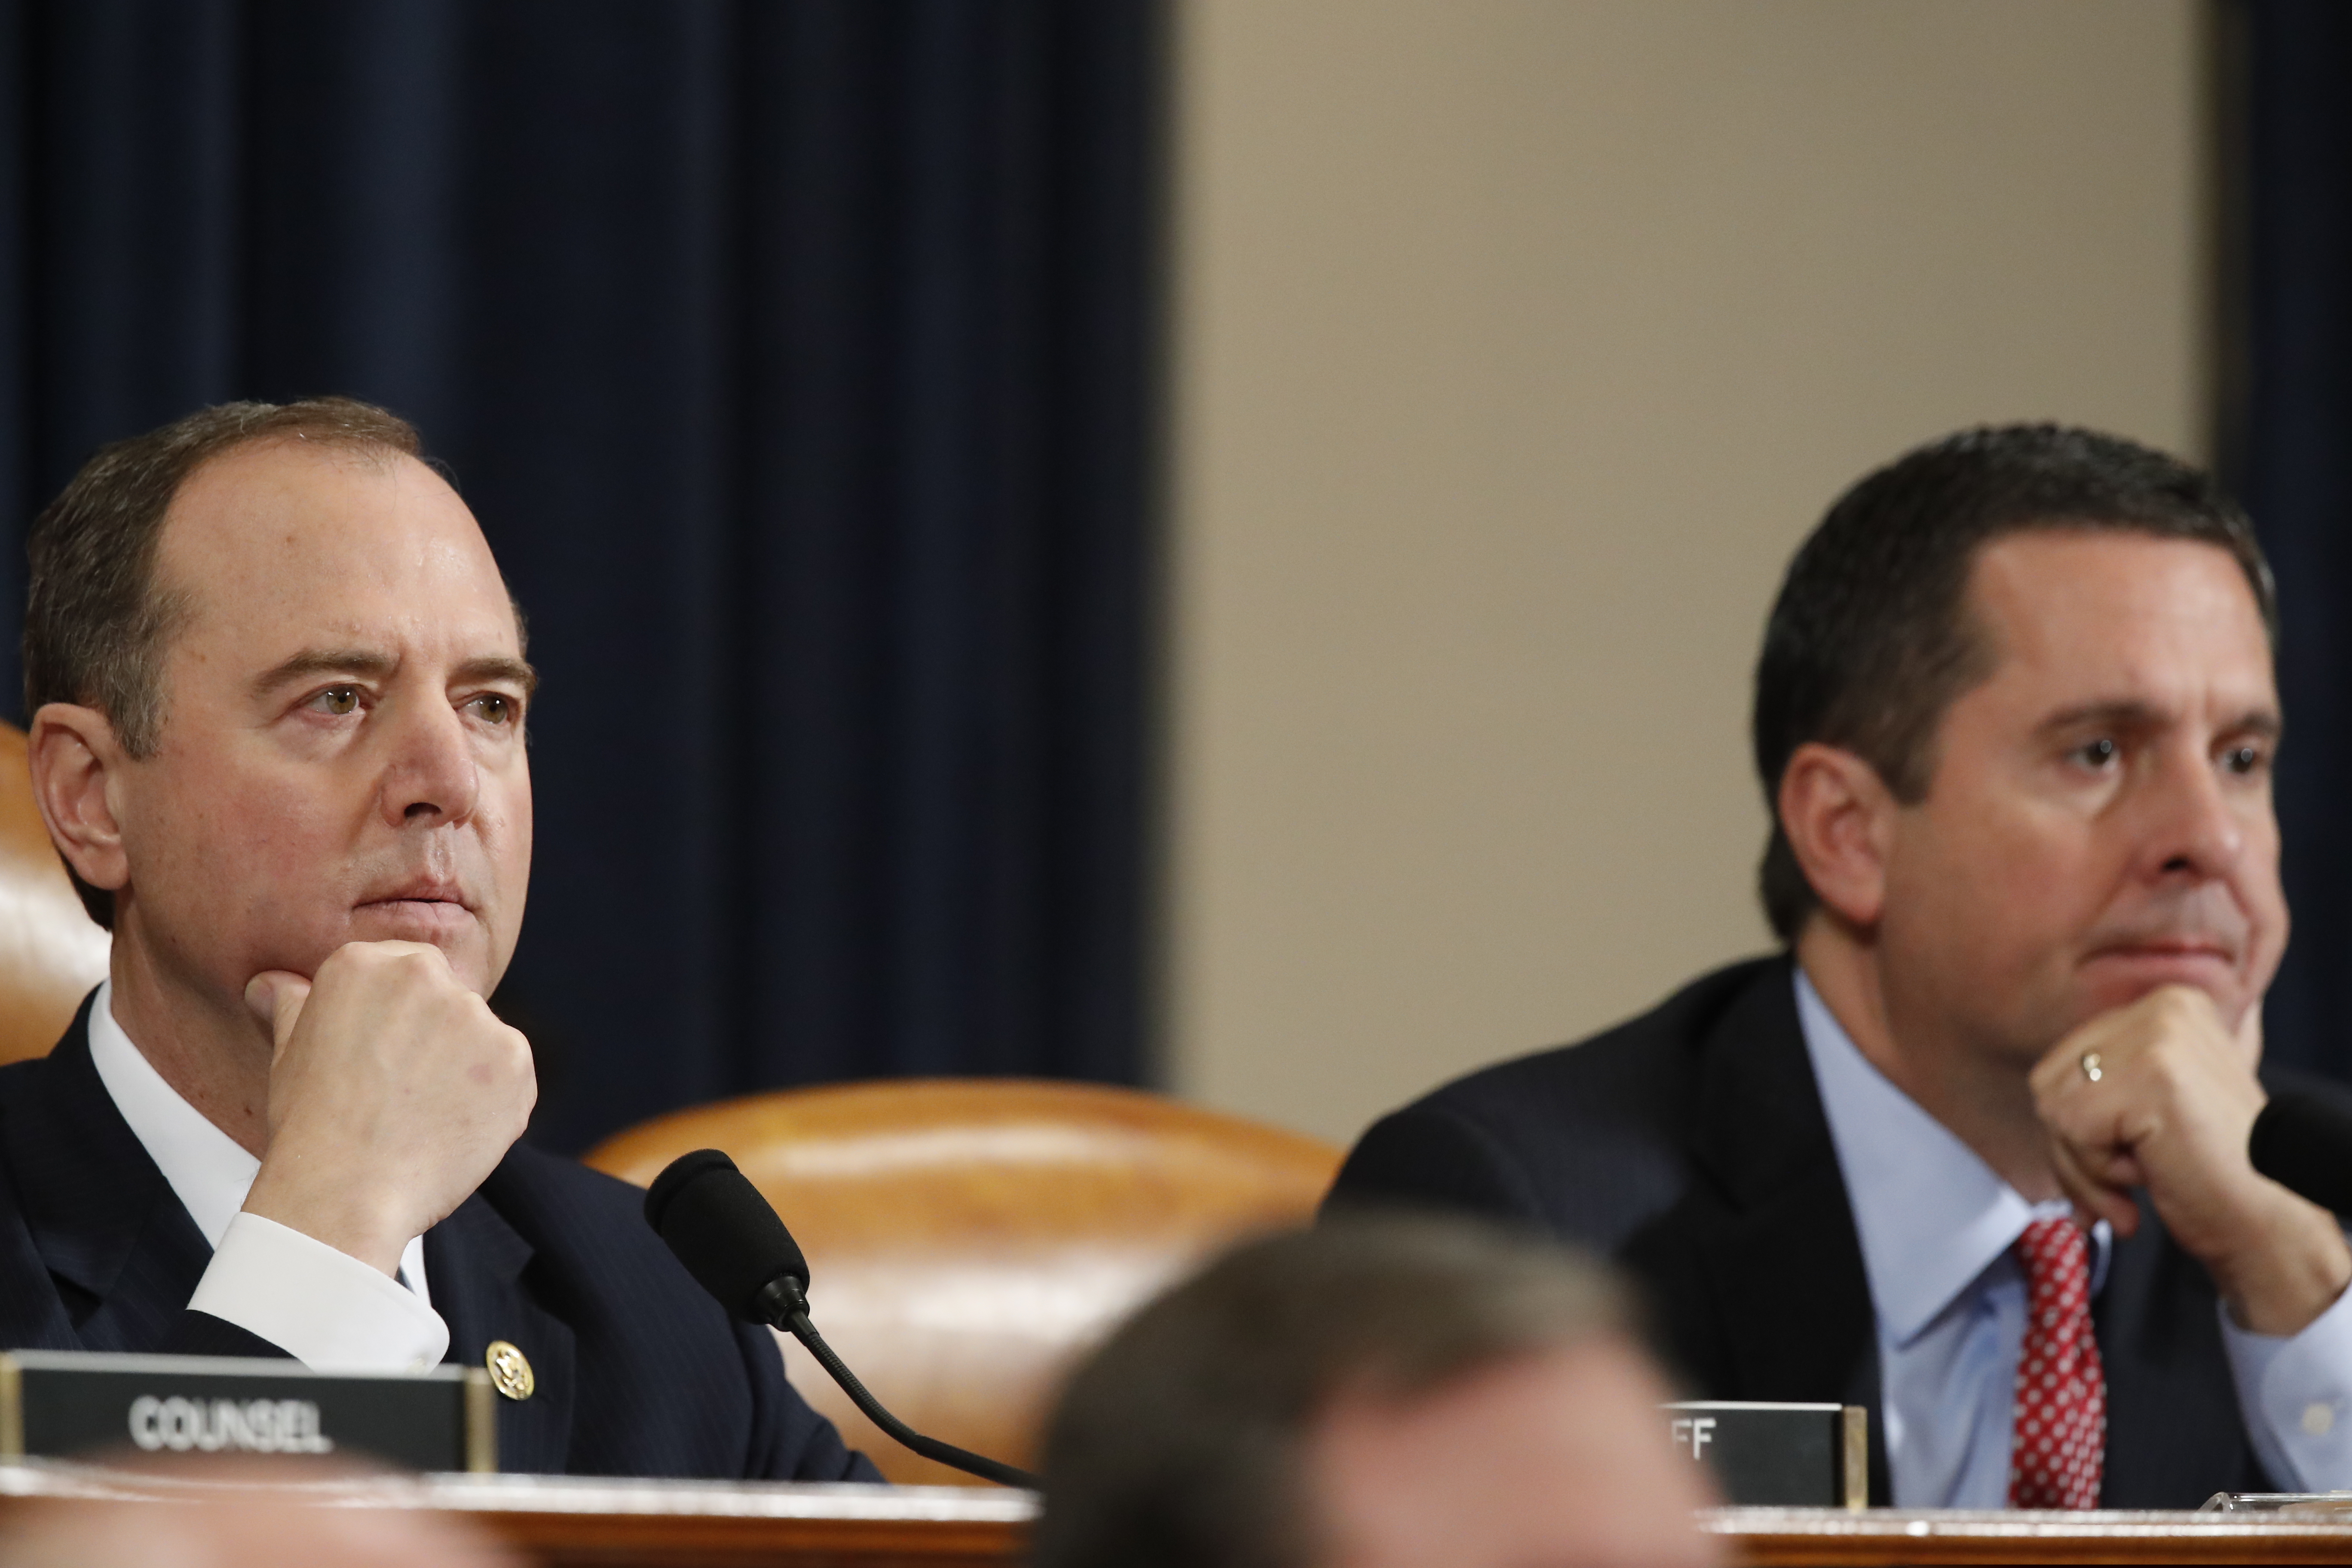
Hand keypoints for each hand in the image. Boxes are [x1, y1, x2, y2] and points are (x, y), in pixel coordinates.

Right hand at [239, 941, 535, 1275]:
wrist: (345, 1192)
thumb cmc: (311, 1126)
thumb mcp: (288, 1054)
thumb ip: (292, 1005)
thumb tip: (272, 983)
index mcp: (364, 964)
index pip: (403, 970)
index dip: (399, 1018)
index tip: (388, 1055)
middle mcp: (423, 975)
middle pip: (446, 997)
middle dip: (434, 1038)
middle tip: (403, 1090)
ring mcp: (474, 1015)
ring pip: (480, 1036)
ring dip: (464, 1070)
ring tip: (424, 1115)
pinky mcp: (513, 1056)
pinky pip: (510, 1073)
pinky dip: (492, 1101)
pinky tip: (454, 1129)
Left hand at [2031, 984, 2348, 1334]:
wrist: (2272, 1222)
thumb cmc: (2209, 1174)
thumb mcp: (2150, 1103)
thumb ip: (2103, 1080)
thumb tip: (2034, 1088)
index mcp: (2166, 1007)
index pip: (2064, 1062)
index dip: (2076, 1126)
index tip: (2117, 1160)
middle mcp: (2164, 1007)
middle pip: (2048, 1081)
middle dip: (2073, 1148)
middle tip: (2127, 1181)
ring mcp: (2160, 1036)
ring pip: (2052, 1107)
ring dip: (2087, 1166)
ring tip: (2146, 1175)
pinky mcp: (2153, 1074)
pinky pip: (2070, 1128)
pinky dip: (2098, 1171)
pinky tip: (2152, 1174)